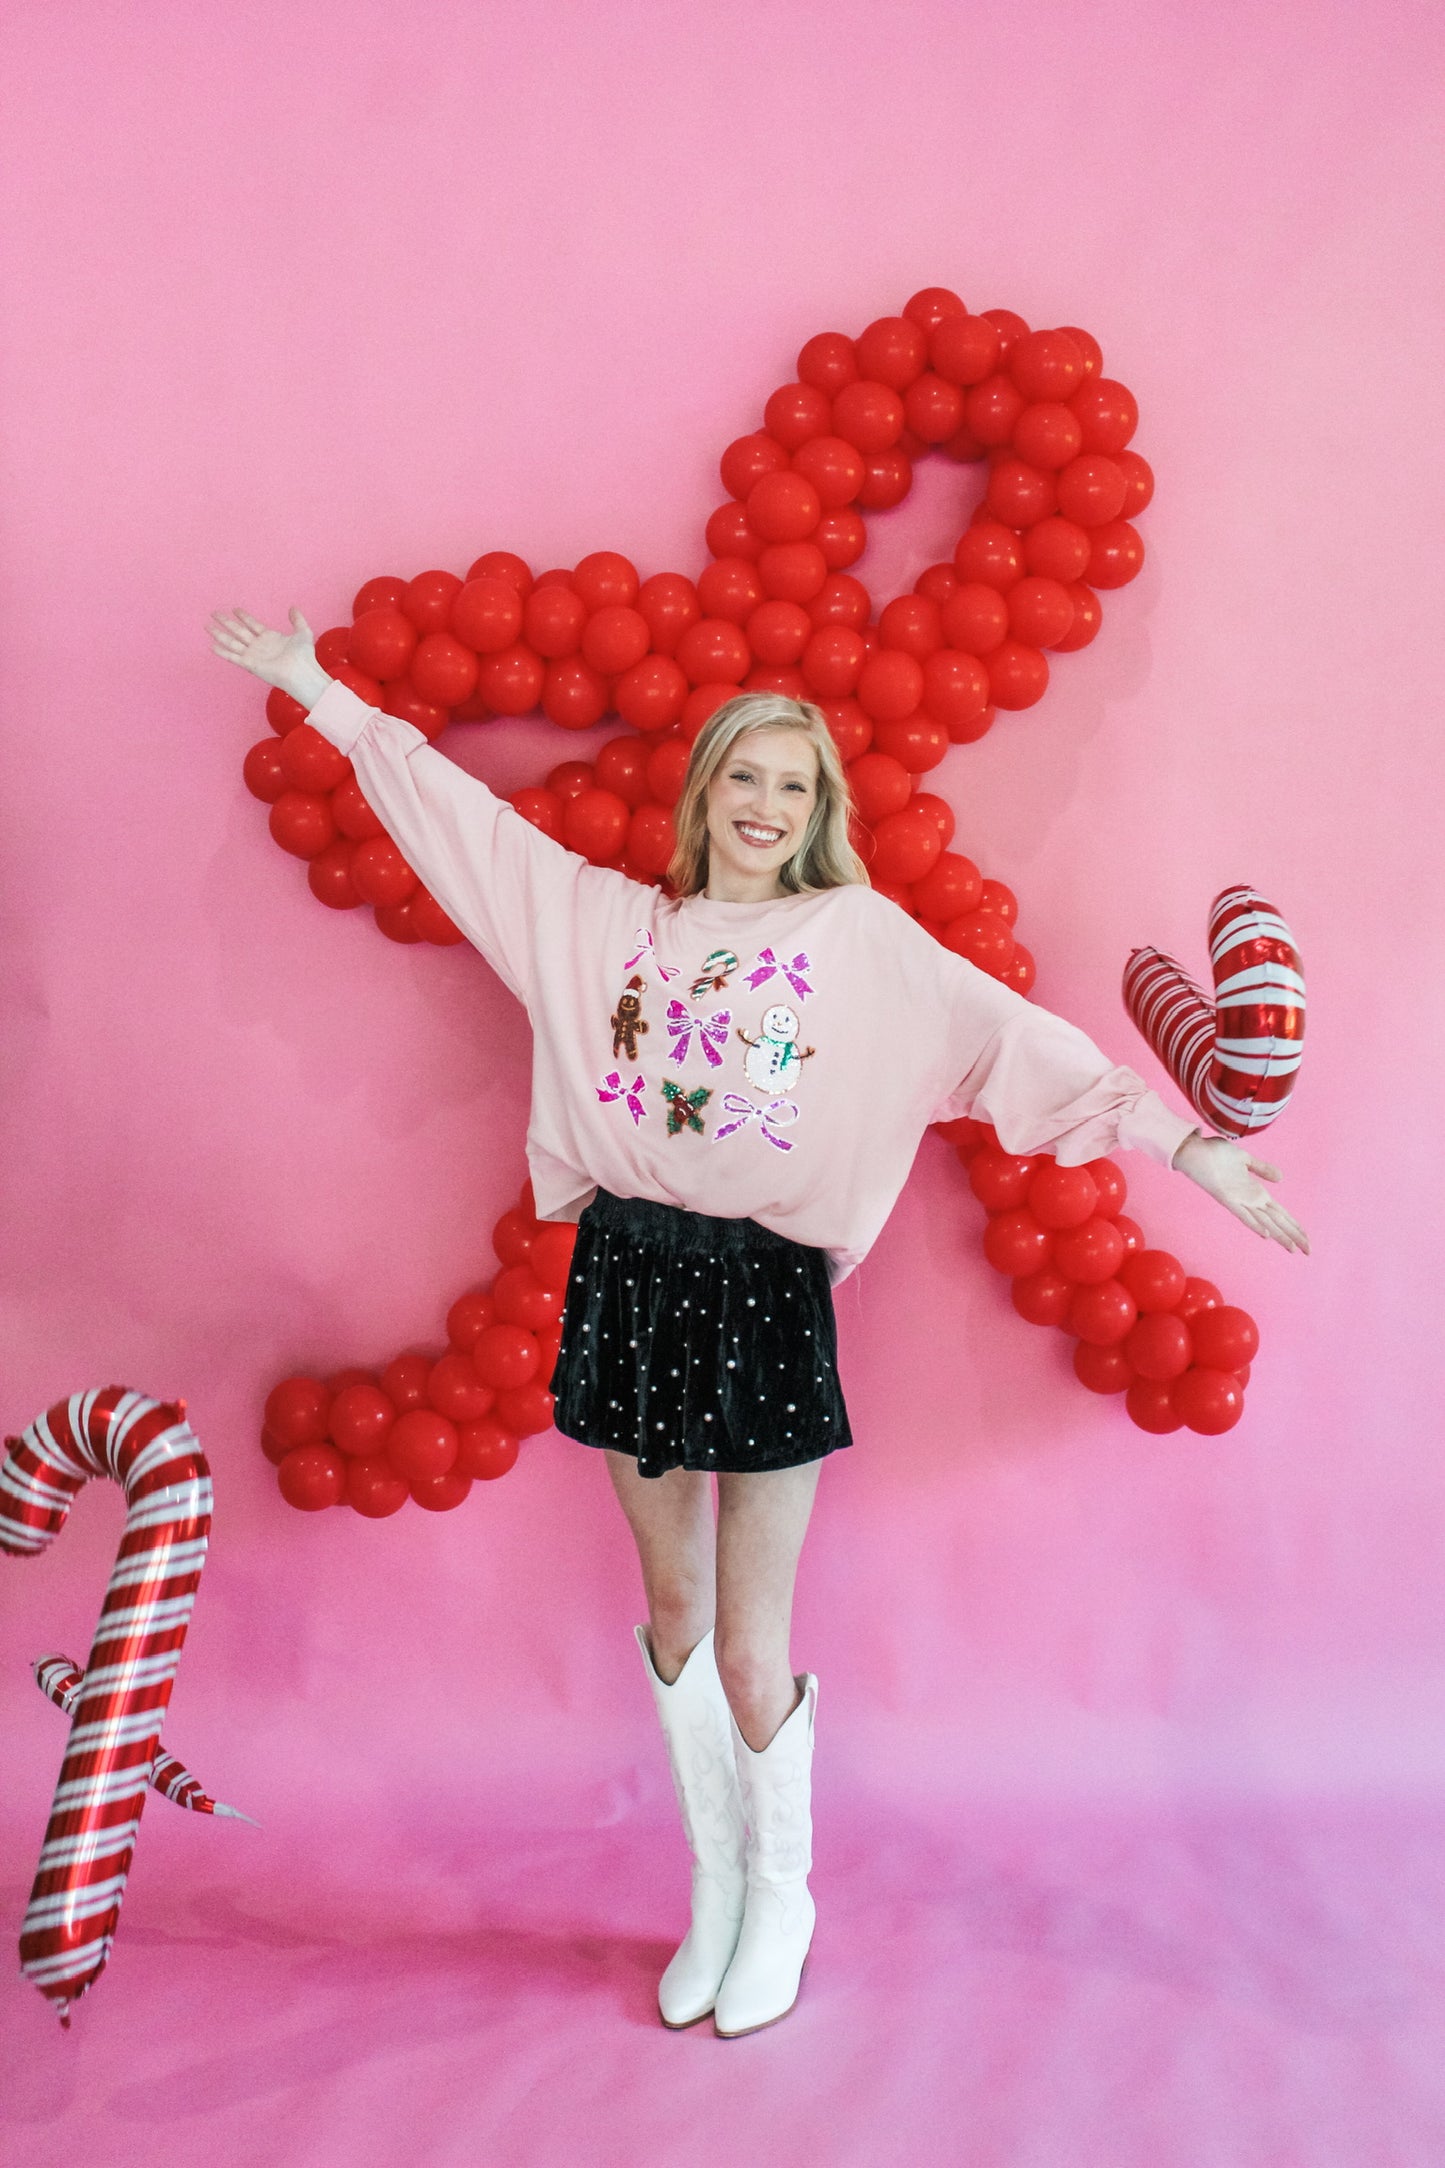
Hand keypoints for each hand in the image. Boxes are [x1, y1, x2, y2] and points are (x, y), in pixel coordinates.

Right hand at [206, 605, 328, 707]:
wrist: (302, 672)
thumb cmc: (304, 656)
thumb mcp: (303, 632)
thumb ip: (297, 620)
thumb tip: (293, 607)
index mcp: (270, 638)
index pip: (253, 624)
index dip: (244, 617)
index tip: (235, 609)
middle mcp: (259, 646)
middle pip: (238, 631)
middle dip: (226, 622)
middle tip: (214, 613)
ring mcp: (253, 655)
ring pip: (232, 642)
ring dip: (219, 634)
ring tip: (207, 625)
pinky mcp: (250, 664)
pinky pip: (233, 657)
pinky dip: (222, 652)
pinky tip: (212, 645)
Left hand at [1172, 1132, 1309, 1253]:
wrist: (1194, 1149)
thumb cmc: (1215, 1153)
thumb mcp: (1245, 1159)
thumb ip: (1262, 1169)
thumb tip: (1281, 1178)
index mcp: (1255, 1192)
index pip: (1281, 1214)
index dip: (1295, 1226)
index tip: (1307, 1239)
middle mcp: (1249, 1200)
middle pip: (1277, 1222)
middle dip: (1294, 1236)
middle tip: (1309, 1252)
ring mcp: (1238, 1201)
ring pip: (1264, 1222)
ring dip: (1279, 1235)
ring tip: (1292, 1249)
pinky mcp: (1225, 1198)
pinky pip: (1242, 1215)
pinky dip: (1254, 1224)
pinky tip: (1266, 1235)